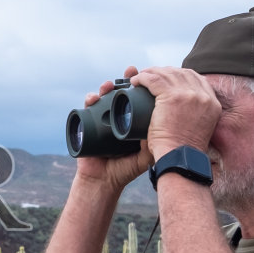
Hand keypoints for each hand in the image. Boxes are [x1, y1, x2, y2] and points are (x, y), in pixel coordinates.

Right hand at [73, 67, 155, 192]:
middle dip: (126, 79)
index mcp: (133, 120)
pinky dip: (89, 99)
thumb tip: (166, 125)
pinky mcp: (86, 123)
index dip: (144, 84)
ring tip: (110, 85)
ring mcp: (102, 118)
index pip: (139, 98)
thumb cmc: (126, 169)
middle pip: (122, 91)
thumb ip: (156, 144)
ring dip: (106, 86)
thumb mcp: (146, 156)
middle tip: (131, 71)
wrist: (104, 181)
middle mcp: (118, 116)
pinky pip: (87, 107)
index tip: (150, 74)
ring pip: (104, 96)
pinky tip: (93, 98)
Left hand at [130, 67, 220, 159]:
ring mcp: (189, 95)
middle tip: (152, 75)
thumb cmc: (184, 152)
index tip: (168, 78)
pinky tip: (135, 81)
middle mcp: (203, 96)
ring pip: (167, 74)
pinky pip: (153, 80)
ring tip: (141, 77)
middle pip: (182, 73)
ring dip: (152, 72)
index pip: (197, 79)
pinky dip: (142, 78)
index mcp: (212, 103)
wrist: (180, 159)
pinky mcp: (172, 97)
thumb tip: (185, 111)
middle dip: (166, 71)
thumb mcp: (200, 128)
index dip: (180, 75)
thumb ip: (197, 116)